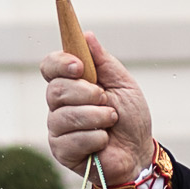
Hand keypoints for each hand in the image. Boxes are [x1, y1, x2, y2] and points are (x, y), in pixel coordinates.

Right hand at [41, 35, 151, 186]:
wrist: (140, 152)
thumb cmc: (131, 119)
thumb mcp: (123, 84)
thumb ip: (104, 61)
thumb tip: (86, 35)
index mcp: (71, 84)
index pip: (50, 66)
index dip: (60, 63)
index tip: (79, 66)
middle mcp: (59, 104)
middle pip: (55, 89)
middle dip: (86, 94)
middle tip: (105, 100)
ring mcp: (58, 127)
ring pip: (64, 115)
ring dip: (96, 117)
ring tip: (111, 121)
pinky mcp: (61, 150)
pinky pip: (71, 139)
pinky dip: (96, 138)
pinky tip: (104, 141)